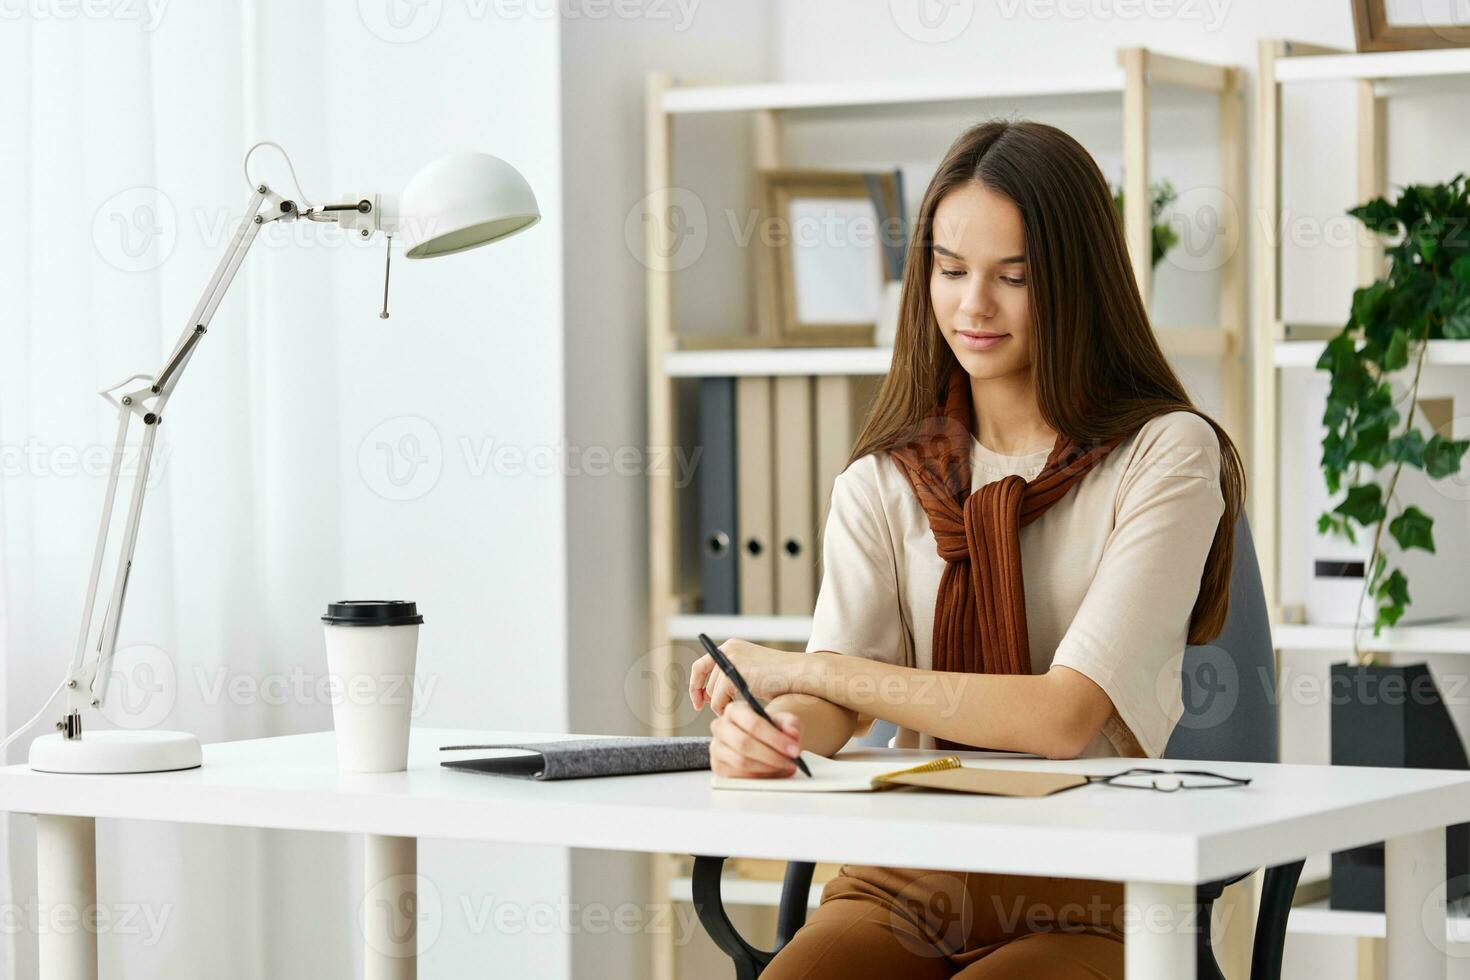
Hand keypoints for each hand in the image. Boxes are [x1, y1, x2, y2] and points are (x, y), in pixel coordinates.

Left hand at [688, 638, 807, 716]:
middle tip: (715, 711)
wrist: (800, 674)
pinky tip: (742, 711)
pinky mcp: (734, 673)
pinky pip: (719, 699)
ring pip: (712, 693)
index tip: (699, 702)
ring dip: (722, 706)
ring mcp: (730, 660)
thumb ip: (731, 677)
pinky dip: (727, 709)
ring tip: (740, 711)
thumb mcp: (751, 672)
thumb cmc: (781, 678)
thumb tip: (709, 695)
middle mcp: (728, 649)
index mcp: (731, 646)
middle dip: (708, 698)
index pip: (701, 665)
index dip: (696, 685)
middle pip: (705, 680)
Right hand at [709, 702, 802, 778]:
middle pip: (744, 744)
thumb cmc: (770, 729)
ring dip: (767, 768)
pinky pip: (738, 776)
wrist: (762, 739)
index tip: (794, 749)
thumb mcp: (784, 721)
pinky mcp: (718, 766)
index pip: (753, 724)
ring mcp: (716, 747)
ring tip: (784, 767)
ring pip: (741, 762)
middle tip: (791, 762)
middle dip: (772, 756)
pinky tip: (772, 773)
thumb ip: (790, 724)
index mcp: (734, 710)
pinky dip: (759, 777)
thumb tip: (792, 733)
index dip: (775, 739)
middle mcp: (720, 726)